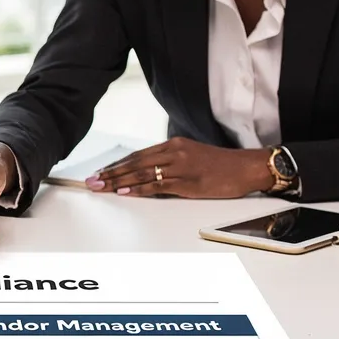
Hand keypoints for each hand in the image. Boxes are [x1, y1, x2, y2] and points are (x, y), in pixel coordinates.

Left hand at [88, 137, 273, 198]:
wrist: (245, 167)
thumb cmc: (221, 165)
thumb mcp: (192, 156)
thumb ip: (171, 161)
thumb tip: (149, 172)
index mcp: (174, 145)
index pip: (138, 155)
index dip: (118, 164)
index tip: (101, 172)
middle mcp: (174, 152)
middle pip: (135, 163)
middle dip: (111, 173)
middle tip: (92, 181)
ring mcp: (181, 167)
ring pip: (143, 174)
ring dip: (119, 182)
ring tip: (102, 187)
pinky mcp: (188, 182)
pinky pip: (158, 186)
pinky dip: (139, 190)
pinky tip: (125, 193)